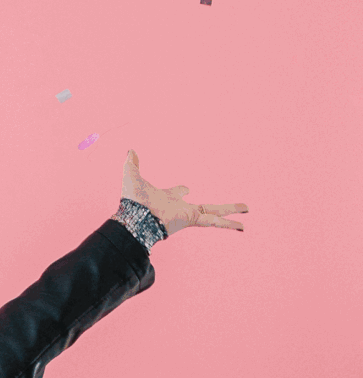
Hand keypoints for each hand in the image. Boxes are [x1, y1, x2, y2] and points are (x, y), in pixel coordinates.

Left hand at [122, 148, 247, 235]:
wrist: (135, 216)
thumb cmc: (133, 201)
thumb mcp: (132, 176)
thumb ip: (132, 164)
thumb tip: (130, 151)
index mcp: (167, 199)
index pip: (178, 193)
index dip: (181, 190)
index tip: (186, 189)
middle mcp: (180, 209)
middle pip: (203, 207)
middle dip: (215, 207)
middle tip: (229, 207)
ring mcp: (188, 215)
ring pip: (214, 214)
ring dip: (231, 215)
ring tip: (246, 216)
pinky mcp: (193, 220)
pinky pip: (214, 221)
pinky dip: (228, 223)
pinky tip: (242, 226)